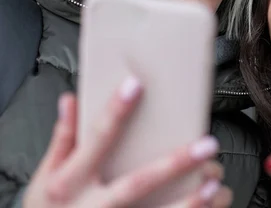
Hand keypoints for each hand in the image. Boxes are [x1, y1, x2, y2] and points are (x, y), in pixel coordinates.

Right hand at [24, 76, 231, 207]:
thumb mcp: (44, 178)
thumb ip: (63, 139)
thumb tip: (70, 99)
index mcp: (68, 183)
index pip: (97, 140)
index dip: (115, 112)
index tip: (136, 85)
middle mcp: (92, 206)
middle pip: (138, 183)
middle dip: (174, 164)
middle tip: (207, 144)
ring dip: (189, 202)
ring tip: (215, 181)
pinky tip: (214, 203)